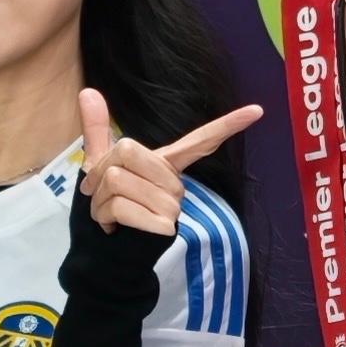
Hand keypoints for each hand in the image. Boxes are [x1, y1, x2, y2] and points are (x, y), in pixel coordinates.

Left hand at [79, 87, 261, 242]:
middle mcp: (175, 184)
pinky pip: (120, 205)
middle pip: (126, 150)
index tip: (257, 110)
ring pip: (117, 179)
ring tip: (107, 215)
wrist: (102, 256)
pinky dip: (103, 216)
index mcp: (165, 166)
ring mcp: (173, 205)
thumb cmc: (106, 209)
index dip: (228, 125)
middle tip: (100, 195)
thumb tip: (87, 90)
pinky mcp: (164, 225)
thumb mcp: (99, 167)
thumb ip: (97, 129)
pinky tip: (112, 228)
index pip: (201, 142)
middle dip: (98, 173)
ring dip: (97, 200)